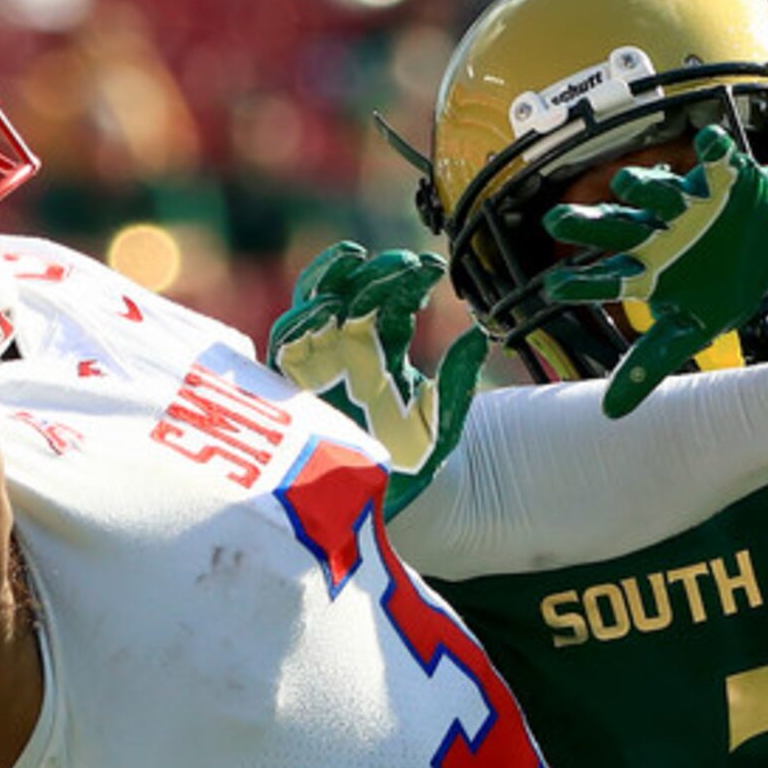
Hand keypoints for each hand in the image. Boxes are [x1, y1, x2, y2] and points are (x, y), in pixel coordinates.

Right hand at [269, 243, 488, 516]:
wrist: (382, 506)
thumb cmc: (414, 462)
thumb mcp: (444, 418)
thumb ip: (458, 377)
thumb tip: (479, 333)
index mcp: (385, 349)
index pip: (392, 299)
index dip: (408, 278)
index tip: (432, 266)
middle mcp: (349, 349)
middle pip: (352, 292)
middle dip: (374, 272)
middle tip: (403, 261)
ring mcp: (319, 364)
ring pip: (314, 305)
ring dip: (331, 280)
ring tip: (355, 262)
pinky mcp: (293, 387)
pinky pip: (287, 347)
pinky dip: (301, 322)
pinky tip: (323, 309)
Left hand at [542, 126, 767, 418]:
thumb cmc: (720, 285)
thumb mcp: (689, 330)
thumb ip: (648, 364)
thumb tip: (610, 414)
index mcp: (645, 266)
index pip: (606, 277)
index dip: (582, 283)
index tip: (553, 289)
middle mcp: (656, 230)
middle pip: (616, 229)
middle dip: (589, 225)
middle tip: (556, 222)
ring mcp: (688, 202)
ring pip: (658, 192)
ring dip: (643, 188)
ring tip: (626, 185)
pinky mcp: (724, 179)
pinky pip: (718, 160)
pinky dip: (716, 151)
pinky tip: (712, 146)